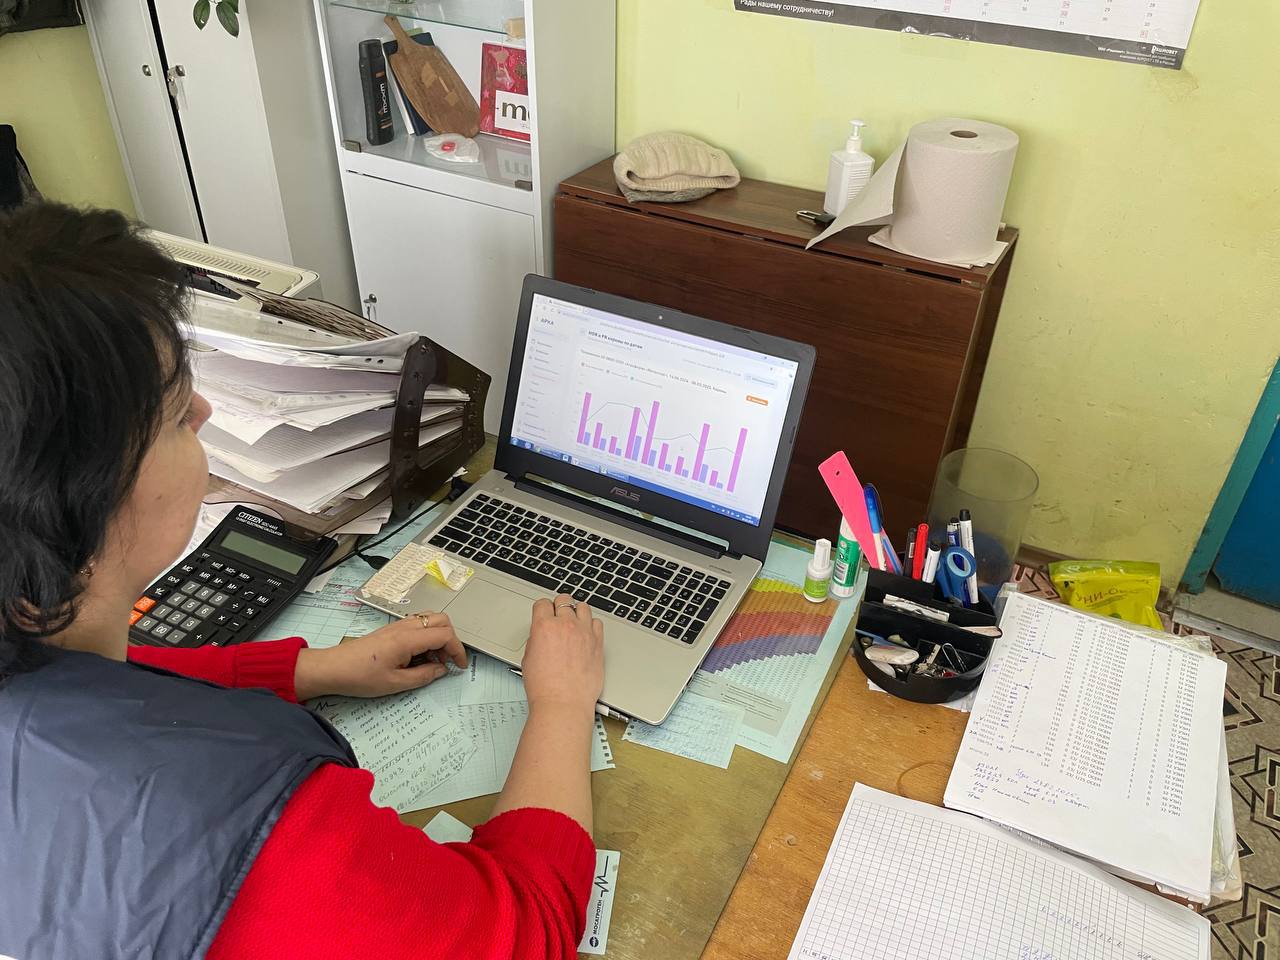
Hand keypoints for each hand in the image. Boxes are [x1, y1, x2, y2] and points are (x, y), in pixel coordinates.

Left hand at [294, 611, 467, 700]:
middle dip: (451, 639)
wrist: (333, 668)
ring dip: (439, 637)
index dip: (457, 650)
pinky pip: (418, 625)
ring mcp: (397, 626)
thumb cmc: (359, 676)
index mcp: (407, 639)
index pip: (444, 634)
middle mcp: (404, 627)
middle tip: (448, 661)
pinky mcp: (391, 630)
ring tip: (434, 660)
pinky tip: (419, 656)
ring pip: (430, 619)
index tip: (459, 665)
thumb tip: (441, 670)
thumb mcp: (395, 684)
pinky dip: (427, 637)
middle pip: (441, 620)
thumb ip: (423, 676)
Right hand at [521, 594, 603, 717]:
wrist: (563, 703)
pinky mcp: (598, 642)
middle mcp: (565, 626)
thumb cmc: (545, 688)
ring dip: (577, 612)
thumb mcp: (528, 659)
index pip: (542, 603)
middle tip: (558, 615)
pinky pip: (597, 623)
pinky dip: (591, 625)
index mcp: (544, 627)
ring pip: (583, 607)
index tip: (544, 613)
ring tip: (574, 622)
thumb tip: (541, 636)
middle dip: (559, 606)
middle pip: (564, 599)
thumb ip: (536, 640)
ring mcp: (584, 633)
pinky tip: (586, 633)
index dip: (542, 608)